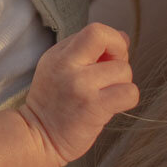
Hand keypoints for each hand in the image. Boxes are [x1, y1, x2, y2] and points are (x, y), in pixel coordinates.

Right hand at [19, 22, 138, 166]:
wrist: (37, 137)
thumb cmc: (52, 103)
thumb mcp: (60, 67)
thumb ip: (88, 50)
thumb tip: (123, 37)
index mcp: (60, 53)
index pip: (96, 29)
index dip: (111, 39)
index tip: (107, 56)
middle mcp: (69, 65)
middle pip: (112, 42)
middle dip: (121, 56)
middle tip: (110, 75)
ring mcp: (81, 86)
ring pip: (124, 71)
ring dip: (122, 83)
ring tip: (106, 94)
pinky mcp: (94, 107)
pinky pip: (129, 93)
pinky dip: (127, 98)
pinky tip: (112, 105)